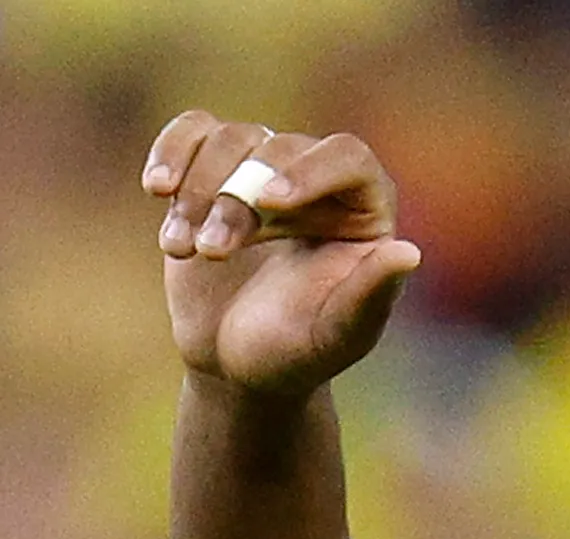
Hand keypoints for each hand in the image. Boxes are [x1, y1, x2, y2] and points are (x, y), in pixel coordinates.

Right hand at [144, 112, 420, 395]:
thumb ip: (371, 296)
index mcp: (364, 212)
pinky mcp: (215, 170)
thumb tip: (408, 253)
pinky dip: (170, 154)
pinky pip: (192, 132)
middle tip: (214, 253)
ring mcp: (264, 170)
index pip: (348, 157)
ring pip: (229, 140)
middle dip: (236, 198)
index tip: (270, 202)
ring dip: (197, 192)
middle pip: (277, 150)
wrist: (237, 368)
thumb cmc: (296, 356)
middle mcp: (318, 181)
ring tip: (180, 249)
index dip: (309, 170)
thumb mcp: (336, 336)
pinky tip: (156, 190)